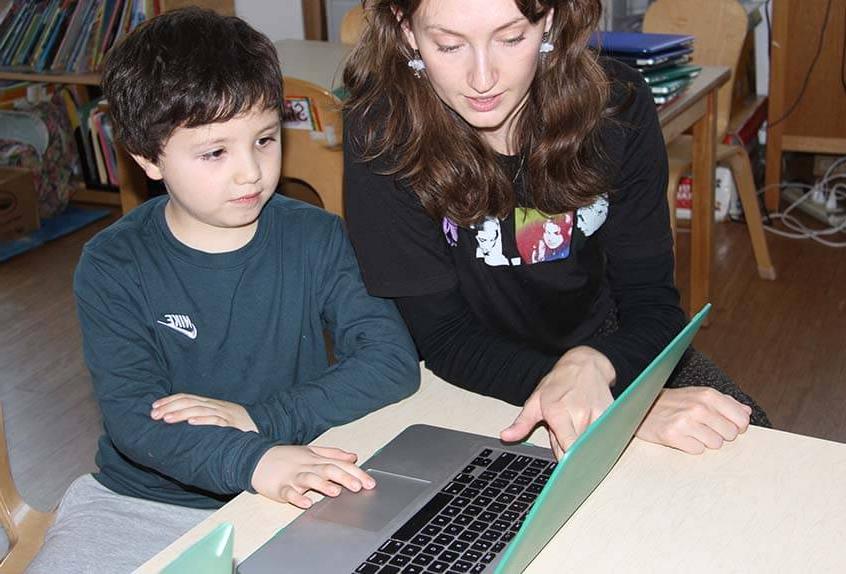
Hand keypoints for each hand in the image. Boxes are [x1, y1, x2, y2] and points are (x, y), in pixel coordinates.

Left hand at [151, 393, 257, 432]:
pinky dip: (204, 420)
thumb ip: (203, 416)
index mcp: (211, 403)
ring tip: (167, 419)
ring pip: (200, 410)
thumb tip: (181, 421)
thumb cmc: (238, 425)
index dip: (169, 401)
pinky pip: (217, 420)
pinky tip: (191, 422)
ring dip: (181, 414)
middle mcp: (216, 406)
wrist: (263, 426)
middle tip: (154, 415)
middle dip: (170, 407)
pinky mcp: (232, 424)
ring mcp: (225, 414)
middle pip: (190, 402)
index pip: (187, 397)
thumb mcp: (219, 417)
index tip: (154, 407)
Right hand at [252, 445, 375, 507]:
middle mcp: (307, 466)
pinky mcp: (280, 487)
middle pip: (328, 470)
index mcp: (316, 459)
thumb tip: (353, 457)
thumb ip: (333, 454)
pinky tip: (306, 503)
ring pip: (309, 479)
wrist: (256, 459)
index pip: (339, 464)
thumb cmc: (287, 457)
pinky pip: (289, 493)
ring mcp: (293, 477)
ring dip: (322, 485)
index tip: (369, 482)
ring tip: (335, 492)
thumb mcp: (311, 451)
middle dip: (344, 478)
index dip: (355, 473)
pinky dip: (297, 498)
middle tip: (358, 487)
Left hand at [500, 346, 614, 458]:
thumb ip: (522, 423)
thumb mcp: (535, 401)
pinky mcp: (612, 416)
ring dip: (583, 448)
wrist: (585, 365)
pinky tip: (590, 436)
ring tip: (575, 436)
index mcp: (559, 413)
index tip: (562, 471)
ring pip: (592, 446)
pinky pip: (604, 437)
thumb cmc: (558, 383)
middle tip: (563, 448)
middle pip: (578, 450)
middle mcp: (580, 415)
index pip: (566, 448)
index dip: (565, 462)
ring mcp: (598, 415)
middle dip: (570, 455)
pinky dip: (596, 442)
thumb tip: (506, 436)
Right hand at [636, 387, 751, 453]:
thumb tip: (746, 412)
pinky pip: (697, 450)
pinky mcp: (672, 436)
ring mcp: (685, 422)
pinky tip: (682, 437)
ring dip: (705, 441)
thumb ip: (725, 402)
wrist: (640, 405)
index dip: (736, 426)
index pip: (741, 420)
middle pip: (730, 434)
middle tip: (704, 428)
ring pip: (715, 444)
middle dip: (720, 434)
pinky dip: (691, 446)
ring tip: (692, 432)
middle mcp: (698, 407)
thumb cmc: (672, 401)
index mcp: (708, 395)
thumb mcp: (698, 394)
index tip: (725, 425)